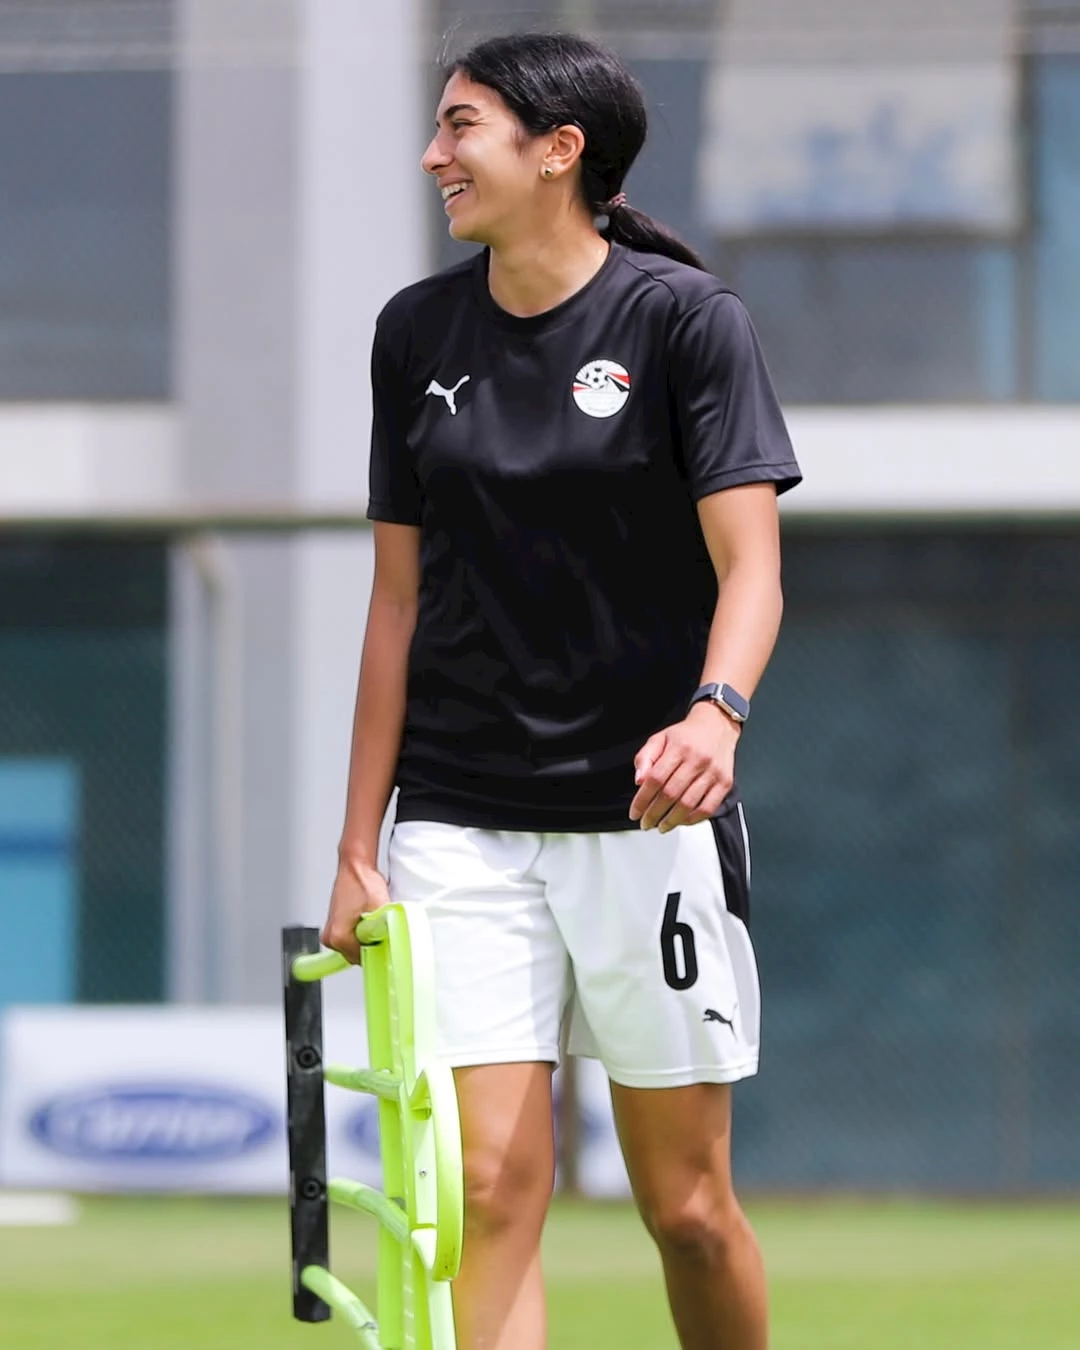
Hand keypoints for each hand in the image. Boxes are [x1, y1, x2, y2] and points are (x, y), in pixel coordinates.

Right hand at [320, 856, 391, 963]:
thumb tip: (394, 941)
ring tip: (373, 920)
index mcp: (338, 936)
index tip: (385, 941)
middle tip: (380, 927)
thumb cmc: (363, 881)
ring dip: (367, 937)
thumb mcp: (380, 907)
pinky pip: (352, 938)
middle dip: (372, 943)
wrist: (354, 866)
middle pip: (357, 955)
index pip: (362, 958)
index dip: (377, 949)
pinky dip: (362, 931)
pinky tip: (368, 919)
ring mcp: (332, 931)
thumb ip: (385, 928)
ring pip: (355, 947)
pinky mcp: (336, 926)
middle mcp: (331, 936)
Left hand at [629, 703, 739, 832]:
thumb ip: (645, 758)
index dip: (642, 800)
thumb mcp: (660, 738)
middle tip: (646, 823)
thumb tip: (639, 781)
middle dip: (654, 814)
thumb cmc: (686, 735)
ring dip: (672, 820)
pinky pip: (708, 808)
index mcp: (678, 748)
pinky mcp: (725, 783)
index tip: (635, 813)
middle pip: (670, 794)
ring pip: (688, 804)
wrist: (717, 725)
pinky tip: (682, 821)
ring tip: (661, 826)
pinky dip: (693, 819)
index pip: (655, 779)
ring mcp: (713, 772)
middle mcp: (697, 760)